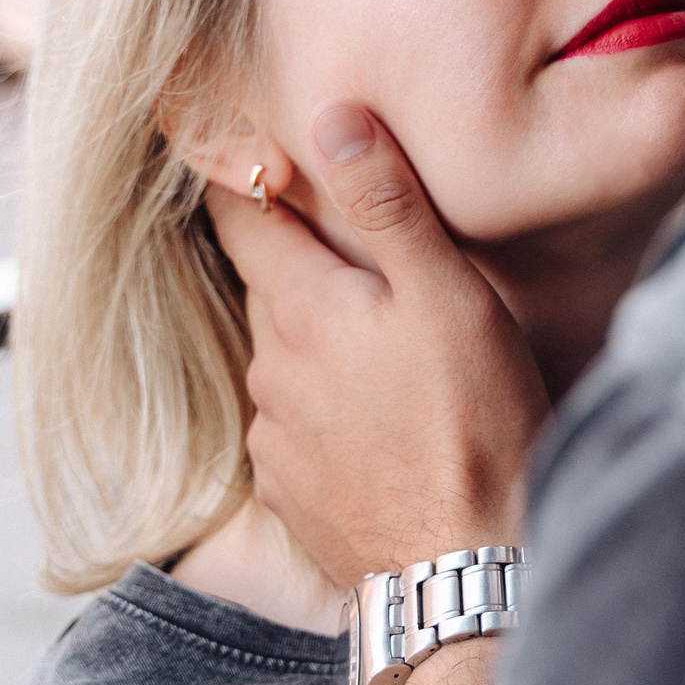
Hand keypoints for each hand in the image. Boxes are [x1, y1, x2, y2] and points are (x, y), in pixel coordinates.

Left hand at [211, 103, 549, 586]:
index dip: (231, 173)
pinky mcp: (290, 495)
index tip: (211, 135)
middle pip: (270, 290)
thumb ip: (389, 205)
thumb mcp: (447, 296)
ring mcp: (274, 437)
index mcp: (302, 308)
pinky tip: (377, 422)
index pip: (242, 218)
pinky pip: (295, 428)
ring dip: (319, 344)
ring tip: (383, 348)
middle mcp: (270, 369)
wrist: (463, 569)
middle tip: (350, 252)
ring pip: (284, 361)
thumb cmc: (472, 422)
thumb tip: (332, 116)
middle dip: (298, 264)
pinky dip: (325, 411)